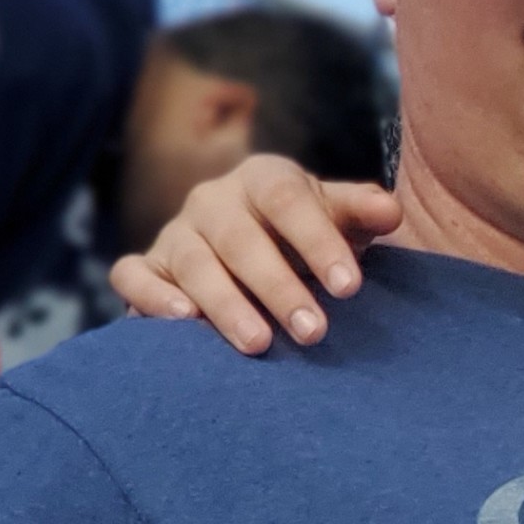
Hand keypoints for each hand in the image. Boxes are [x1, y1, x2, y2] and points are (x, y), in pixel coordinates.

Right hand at [110, 155, 403, 352]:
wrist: (259, 252)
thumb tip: (390, 211)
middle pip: (239, 238)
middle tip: (313, 333)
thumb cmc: (306, 238)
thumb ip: (362, 212)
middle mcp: (214, 201)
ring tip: (258, 344)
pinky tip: (183, 323)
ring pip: (191, 262)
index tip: (350, 288)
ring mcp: (176, 233)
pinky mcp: (146, 266)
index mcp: (264, 179)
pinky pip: (133, 276)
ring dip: (225, 304)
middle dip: (278, 287)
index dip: (317, 241)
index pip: (287, 200)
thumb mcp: (339, 219)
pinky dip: (151, 297)